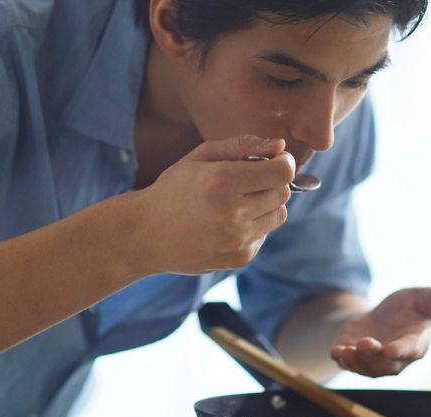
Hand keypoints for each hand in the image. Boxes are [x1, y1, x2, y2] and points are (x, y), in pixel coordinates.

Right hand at [122, 135, 294, 274]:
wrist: (146, 235)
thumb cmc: (174, 189)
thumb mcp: (200, 157)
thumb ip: (242, 146)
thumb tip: (280, 145)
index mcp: (221, 181)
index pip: (282, 171)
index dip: (284, 162)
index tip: (275, 160)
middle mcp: (232, 213)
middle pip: (283, 192)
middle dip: (272, 182)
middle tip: (248, 180)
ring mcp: (237, 239)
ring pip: (279, 214)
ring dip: (266, 204)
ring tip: (237, 202)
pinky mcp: (240, 257)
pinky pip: (265, 234)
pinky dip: (254, 225)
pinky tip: (227, 223)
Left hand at [330, 285, 430, 376]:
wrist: (381, 318)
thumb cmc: (409, 309)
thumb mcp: (422, 298)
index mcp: (415, 344)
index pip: (410, 351)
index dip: (401, 351)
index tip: (391, 350)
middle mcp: (395, 359)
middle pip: (385, 364)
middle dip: (374, 356)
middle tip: (367, 344)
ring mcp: (373, 362)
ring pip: (365, 368)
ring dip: (355, 361)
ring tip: (346, 350)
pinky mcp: (355, 359)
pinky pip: (348, 364)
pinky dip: (341, 360)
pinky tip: (335, 351)